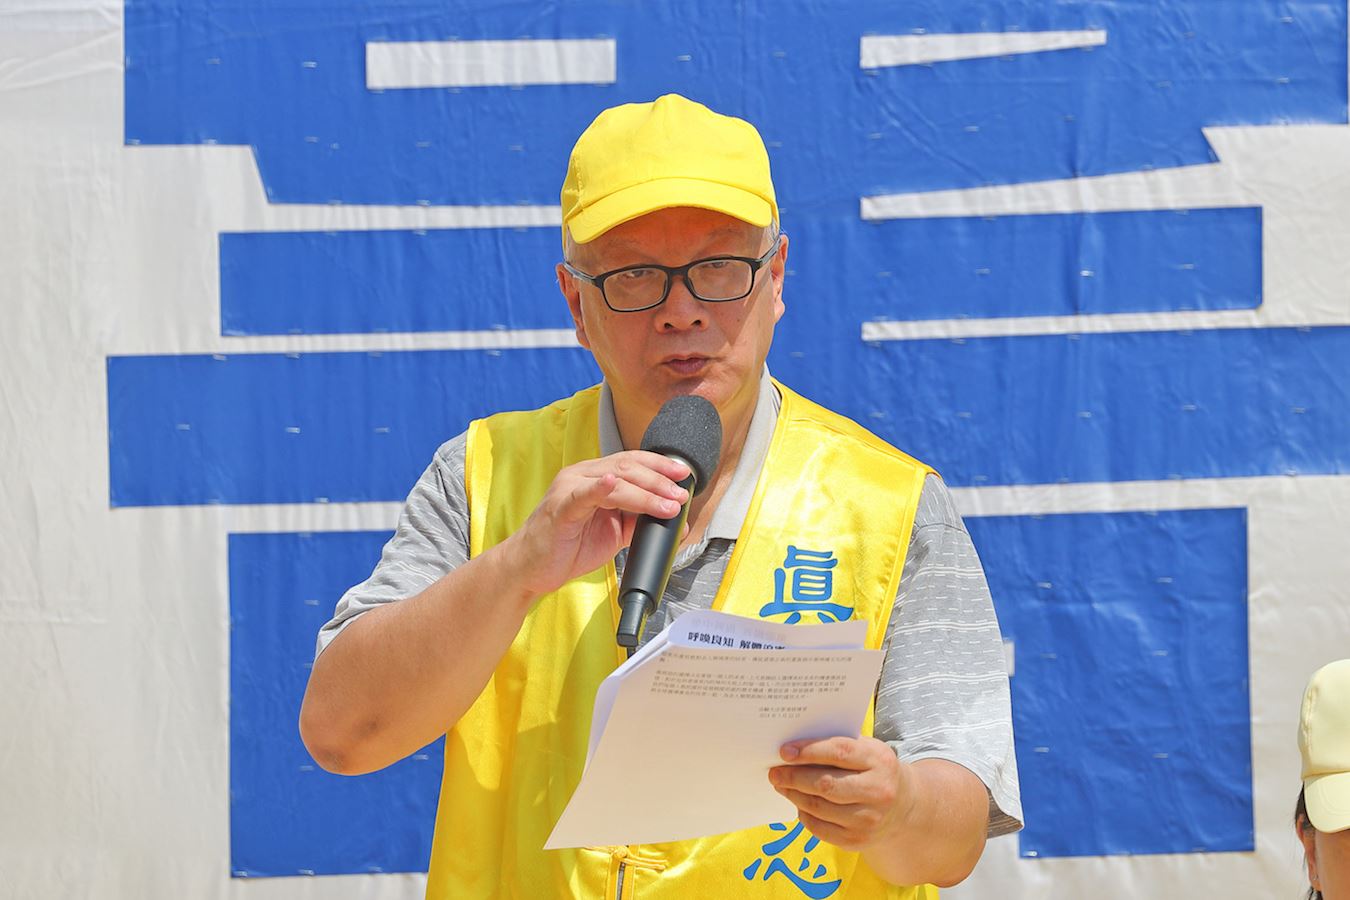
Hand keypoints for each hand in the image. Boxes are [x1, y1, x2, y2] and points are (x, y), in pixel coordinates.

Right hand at [502, 451, 690, 597]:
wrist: (531, 568)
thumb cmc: (567, 547)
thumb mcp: (613, 534)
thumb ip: (639, 523)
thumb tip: (676, 523)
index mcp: (595, 478)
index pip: (633, 462)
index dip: (660, 466)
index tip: (684, 475)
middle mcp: (582, 476)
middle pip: (628, 467)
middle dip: (659, 480)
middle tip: (681, 494)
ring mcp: (569, 488)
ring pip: (614, 481)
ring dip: (646, 493)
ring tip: (667, 504)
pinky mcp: (560, 507)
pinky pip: (583, 494)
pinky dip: (601, 487)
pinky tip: (615, 484)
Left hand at [768, 736, 914, 852]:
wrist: (903, 806)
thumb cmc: (874, 770)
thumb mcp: (867, 749)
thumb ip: (837, 745)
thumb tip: (794, 748)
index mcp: (879, 761)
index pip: (839, 753)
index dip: (809, 751)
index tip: (784, 752)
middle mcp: (878, 791)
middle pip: (826, 784)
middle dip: (794, 777)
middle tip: (775, 772)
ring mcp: (869, 819)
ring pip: (819, 808)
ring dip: (794, 795)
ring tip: (782, 785)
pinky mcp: (858, 840)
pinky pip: (820, 829)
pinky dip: (804, 814)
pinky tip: (798, 803)